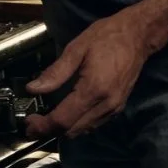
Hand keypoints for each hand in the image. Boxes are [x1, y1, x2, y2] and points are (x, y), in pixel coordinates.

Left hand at [23, 6, 164, 138]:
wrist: (138, 36)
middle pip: (72, 131)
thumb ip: (55, 72)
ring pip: (83, 130)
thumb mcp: (76, 49)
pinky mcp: (118, 107)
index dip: (43, 126)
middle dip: (49, 130)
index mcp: (94, 90)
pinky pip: (93, 124)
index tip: (28, 123)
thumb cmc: (107, 37)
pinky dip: (77, 124)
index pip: (64, 120)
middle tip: (32, 122)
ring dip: (63, 129)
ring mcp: (114, 108)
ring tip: (45, 119)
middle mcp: (106, 105)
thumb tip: (33, 89)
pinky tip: (66, 113)